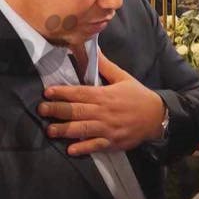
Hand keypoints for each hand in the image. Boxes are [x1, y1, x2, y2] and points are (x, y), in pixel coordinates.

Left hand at [38, 55, 165, 154]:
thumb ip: (105, 66)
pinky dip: (83, 148)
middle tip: (41, 109)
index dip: (63, 92)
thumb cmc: (137, 96)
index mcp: (105, 95)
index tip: (47, 92)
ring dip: (65, 130)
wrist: (157, 116)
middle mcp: (104, 112)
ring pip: (82, 129)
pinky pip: (95, 146)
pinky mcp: (112, 142)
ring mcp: (107, 128)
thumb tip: (93, 49)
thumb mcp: (123, 77)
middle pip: (77, 111)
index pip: (80, 92)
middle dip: (57, 110)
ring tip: (50, 130)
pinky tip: (70, 150)